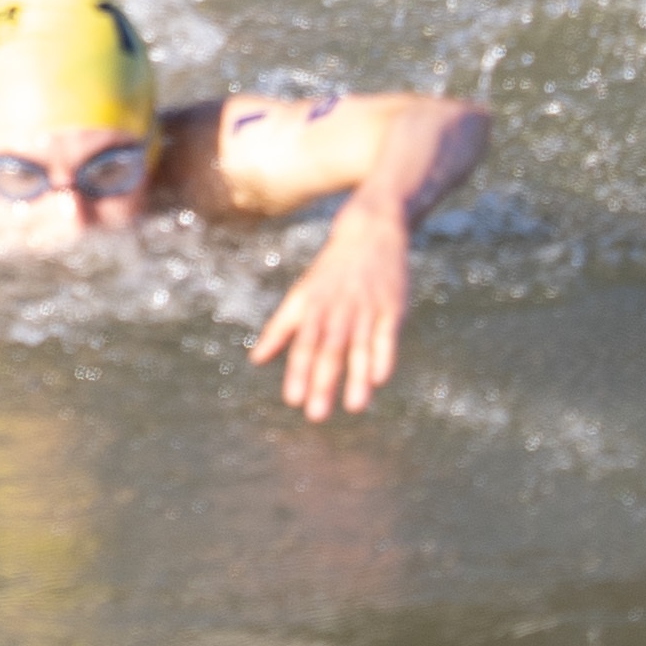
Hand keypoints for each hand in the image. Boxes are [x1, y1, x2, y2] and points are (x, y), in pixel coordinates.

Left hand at [249, 208, 416, 419]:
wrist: (369, 230)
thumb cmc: (331, 272)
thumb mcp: (301, 294)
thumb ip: (280, 328)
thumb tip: (255, 360)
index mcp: (312, 306)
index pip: (302, 343)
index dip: (297, 371)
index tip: (292, 400)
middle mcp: (337, 309)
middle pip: (329, 349)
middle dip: (322, 382)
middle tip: (316, 415)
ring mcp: (365, 308)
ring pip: (359, 346)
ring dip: (356, 377)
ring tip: (353, 407)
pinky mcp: (391, 307)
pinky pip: (387, 335)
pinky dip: (383, 356)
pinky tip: (380, 379)